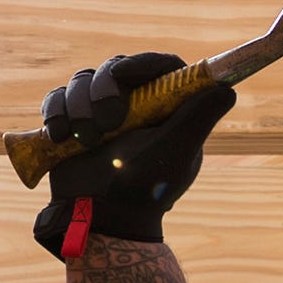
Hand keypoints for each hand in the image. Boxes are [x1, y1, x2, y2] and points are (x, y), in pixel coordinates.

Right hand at [29, 52, 236, 259]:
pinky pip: (56, 98)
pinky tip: (60, 136)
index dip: (143, 63)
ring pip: (82, 81)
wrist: (103, 220)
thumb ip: (199, 119)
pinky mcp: (71, 121)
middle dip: (104, 90)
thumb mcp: (176, 153)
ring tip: (86, 140)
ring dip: (79, 106)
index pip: (159, 66)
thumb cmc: (146, 189)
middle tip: (108, 123)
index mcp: (164, 106)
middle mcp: (133, 103)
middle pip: (114, 68)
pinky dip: (55, 112)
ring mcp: (99, 110)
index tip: (124, 73)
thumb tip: (227, 90)